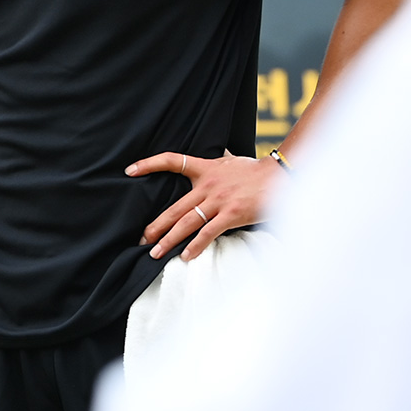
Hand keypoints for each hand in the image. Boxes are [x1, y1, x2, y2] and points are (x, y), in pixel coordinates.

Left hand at [126, 149, 280, 261]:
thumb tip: (214, 153)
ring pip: (187, 222)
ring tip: (155, 253)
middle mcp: (207, 185)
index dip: (149, 163)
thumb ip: (216, 161)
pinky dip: (196, 245)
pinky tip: (185, 256)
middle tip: (141, 239)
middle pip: (174, 207)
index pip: (172, 161)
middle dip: (156, 226)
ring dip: (169, 239)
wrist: (281, 176)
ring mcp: (219, 201)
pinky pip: (209, 232)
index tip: (130, 171)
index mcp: (205, 168)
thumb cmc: (255, 171)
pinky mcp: (232, 214)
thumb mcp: (230, 160)